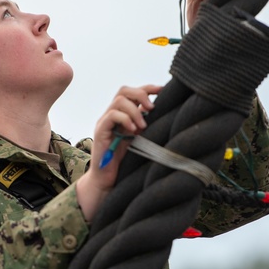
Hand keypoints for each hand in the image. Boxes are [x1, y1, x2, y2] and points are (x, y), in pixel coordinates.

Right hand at [76, 84, 160, 220]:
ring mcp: (105, 122)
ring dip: (134, 111)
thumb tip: (168, 114)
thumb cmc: (125, 162)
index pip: (133, 92)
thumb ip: (148, 126)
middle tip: (152, 108)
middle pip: (124, 90)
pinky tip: (133, 131)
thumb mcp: (141, 140)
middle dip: (141, 94)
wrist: (107, 180)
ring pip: (119, 101)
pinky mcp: (100, 131)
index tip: (163, 90)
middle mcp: (112, 114)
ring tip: (143, 126)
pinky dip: (125, 119)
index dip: (148, 88)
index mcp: (123, 114)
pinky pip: (111, 116)